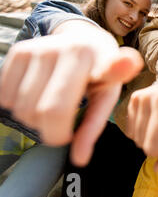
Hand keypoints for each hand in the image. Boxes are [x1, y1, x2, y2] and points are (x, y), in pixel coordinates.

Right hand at [0, 21, 142, 165]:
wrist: (85, 38)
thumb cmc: (100, 72)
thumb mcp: (108, 94)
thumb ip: (94, 125)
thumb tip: (80, 159)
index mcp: (90, 62)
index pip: (59, 108)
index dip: (59, 128)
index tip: (66, 139)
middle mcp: (61, 50)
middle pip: (39, 114)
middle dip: (52, 131)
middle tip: (65, 124)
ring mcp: (37, 48)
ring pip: (21, 108)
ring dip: (35, 119)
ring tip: (54, 105)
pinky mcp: (19, 51)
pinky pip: (6, 97)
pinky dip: (20, 105)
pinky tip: (39, 94)